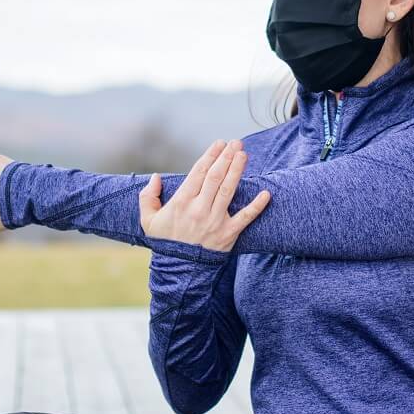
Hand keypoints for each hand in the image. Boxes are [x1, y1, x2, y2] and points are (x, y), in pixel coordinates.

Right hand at [138, 139, 269, 252]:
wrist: (179, 270)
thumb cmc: (165, 242)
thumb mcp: (148, 220)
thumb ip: (148, 197)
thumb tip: (156, 177)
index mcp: (182, 202)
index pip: (199, 172)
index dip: (210, 155)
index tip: (219, 144)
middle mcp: (199, 208)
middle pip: (216, 177)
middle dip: (226, 157)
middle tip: (236, 143)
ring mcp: (215, 221)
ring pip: (229, 190)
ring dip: (237, 170)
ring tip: (244, 155)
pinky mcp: (228, 234)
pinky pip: (246, 218)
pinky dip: (257, 206)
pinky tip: (266, 194)